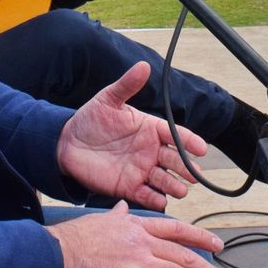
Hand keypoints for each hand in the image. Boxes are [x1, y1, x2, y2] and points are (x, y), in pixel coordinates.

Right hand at [47, 201, 231, 267]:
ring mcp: (141, 261)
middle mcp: (144, 242)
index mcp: (136, 226)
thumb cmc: (72, 241)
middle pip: (185, 253)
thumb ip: (115, 216)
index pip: (177, 229)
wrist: (57, 254)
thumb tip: (120, 207)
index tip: (215, 243)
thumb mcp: (98, 221)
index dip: (200, 236)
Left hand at [57, 62, 207, 209]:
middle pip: (175, 160)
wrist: (66, 142)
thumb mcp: (108, 99)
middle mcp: (150, 151)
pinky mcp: (128, 187)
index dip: (189, 141)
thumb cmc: (90, 118)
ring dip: (174, 185)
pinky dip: (155, 200)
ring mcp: (141, 170)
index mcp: (150, 129)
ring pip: (165, 180)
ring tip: (181, 190)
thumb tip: (143, 66)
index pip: (175, 135)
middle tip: (194, 173)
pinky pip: (146, 195)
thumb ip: (126, 85)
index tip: (201, 148)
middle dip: (186, 167)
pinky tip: (161, 201)